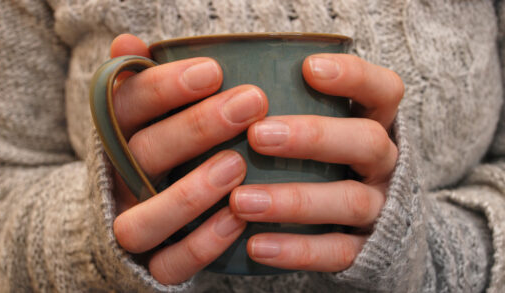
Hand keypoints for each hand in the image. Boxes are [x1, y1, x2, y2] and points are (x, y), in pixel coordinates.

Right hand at [109, 34, 268, 283]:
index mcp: (114, 137)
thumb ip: (138, 83)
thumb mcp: (138, 116)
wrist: (116, 213)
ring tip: (237, 165)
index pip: (128, 106)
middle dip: (196, 127)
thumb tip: (128, 41)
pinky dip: (201, 245)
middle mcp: (117, 181)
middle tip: (249, 104)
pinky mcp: (149, 265)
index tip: (213, 70)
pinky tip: (236, 218)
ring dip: (190, 194)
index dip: (165, 87)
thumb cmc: (145, 153)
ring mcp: (130, 225)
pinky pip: (169, 265)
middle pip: (143, 154)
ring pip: (146, 220)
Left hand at [229, 54, 402, 271]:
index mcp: (377, 126)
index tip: (308, 68)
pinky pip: (338, 252)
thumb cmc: (331, 164)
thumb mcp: (325, 132)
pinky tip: (255, 245)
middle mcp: (385, 165)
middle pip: (367, 142)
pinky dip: (297, 249)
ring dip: (294, 200)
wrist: (375, 229)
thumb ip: (295, 111)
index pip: (383, 91)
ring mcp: (382, 208)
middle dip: (314, 137)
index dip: (354, 76)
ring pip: (350, 200)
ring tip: (241, 201)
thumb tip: (231, 92)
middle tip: (258, 136)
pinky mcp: (369, 250)